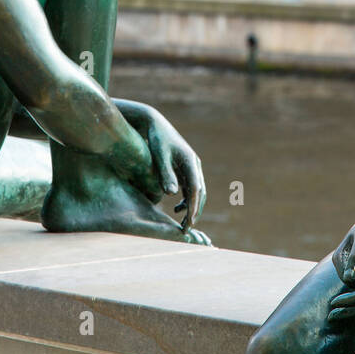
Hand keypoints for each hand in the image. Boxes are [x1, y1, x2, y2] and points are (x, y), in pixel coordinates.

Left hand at [118, 100, 206, 229]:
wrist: (154, 123)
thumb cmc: (155, 139)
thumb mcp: (159, 156)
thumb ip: (166, 174)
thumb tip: (172, 194)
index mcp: (190, 162)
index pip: (195, 190)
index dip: (193, 208)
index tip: (188, 224)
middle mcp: (194, 165)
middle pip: (200, 193)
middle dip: (195, 212)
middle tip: (186, 229)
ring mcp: (191, 166)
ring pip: (197, 192)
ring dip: (192, 207)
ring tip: (182, 223)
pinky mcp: (185, 168)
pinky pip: (190, 188)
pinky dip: (186, 200)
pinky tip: (176, 208)